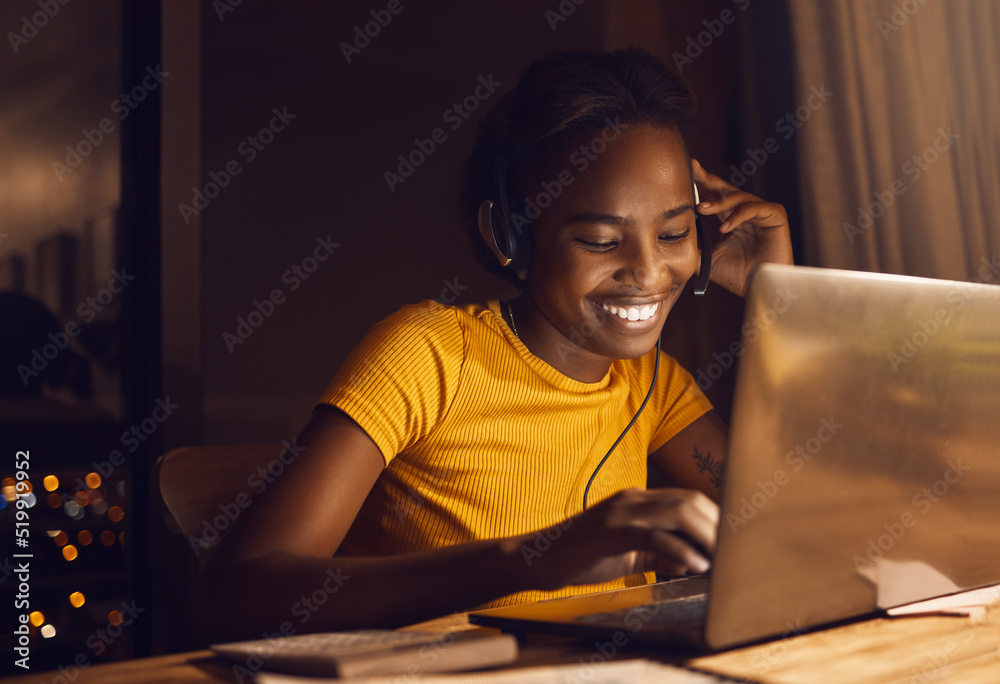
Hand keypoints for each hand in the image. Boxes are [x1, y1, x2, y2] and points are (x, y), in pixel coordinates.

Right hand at [519, 488, 718, 590]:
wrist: (538, 558)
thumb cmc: (581, 556)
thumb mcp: (627, 555)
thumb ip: (658, 555)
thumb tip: (691, 561)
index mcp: (636, 501)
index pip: (687, 499)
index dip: (714, 517)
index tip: (733, 538)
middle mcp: (632, 499)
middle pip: (689, 501)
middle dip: (717, 526)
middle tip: (734, 552)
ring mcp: (620, 512)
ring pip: (677, 512)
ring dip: (705, 536)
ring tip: (721, 558)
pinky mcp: (611, 531)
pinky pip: (653, 535)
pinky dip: (679, 549)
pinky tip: (694, 565)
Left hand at [692, 159, 793, 296]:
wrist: (760, 289)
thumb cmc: (738, 276)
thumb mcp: (706, 260)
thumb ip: (692, 246)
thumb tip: (668, 238)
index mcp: (729, 217)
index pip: (712, 196)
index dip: (699, 184)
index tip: (682, 174)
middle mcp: (745, 211)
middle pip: (724, 188)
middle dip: (707, 178)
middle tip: (692, 169)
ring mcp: (760, 212)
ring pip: (738, 196)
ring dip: (718, 201)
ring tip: (701, 208)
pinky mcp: (775, 215)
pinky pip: (754, 207)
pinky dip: (738, 215)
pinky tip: (725, 227)